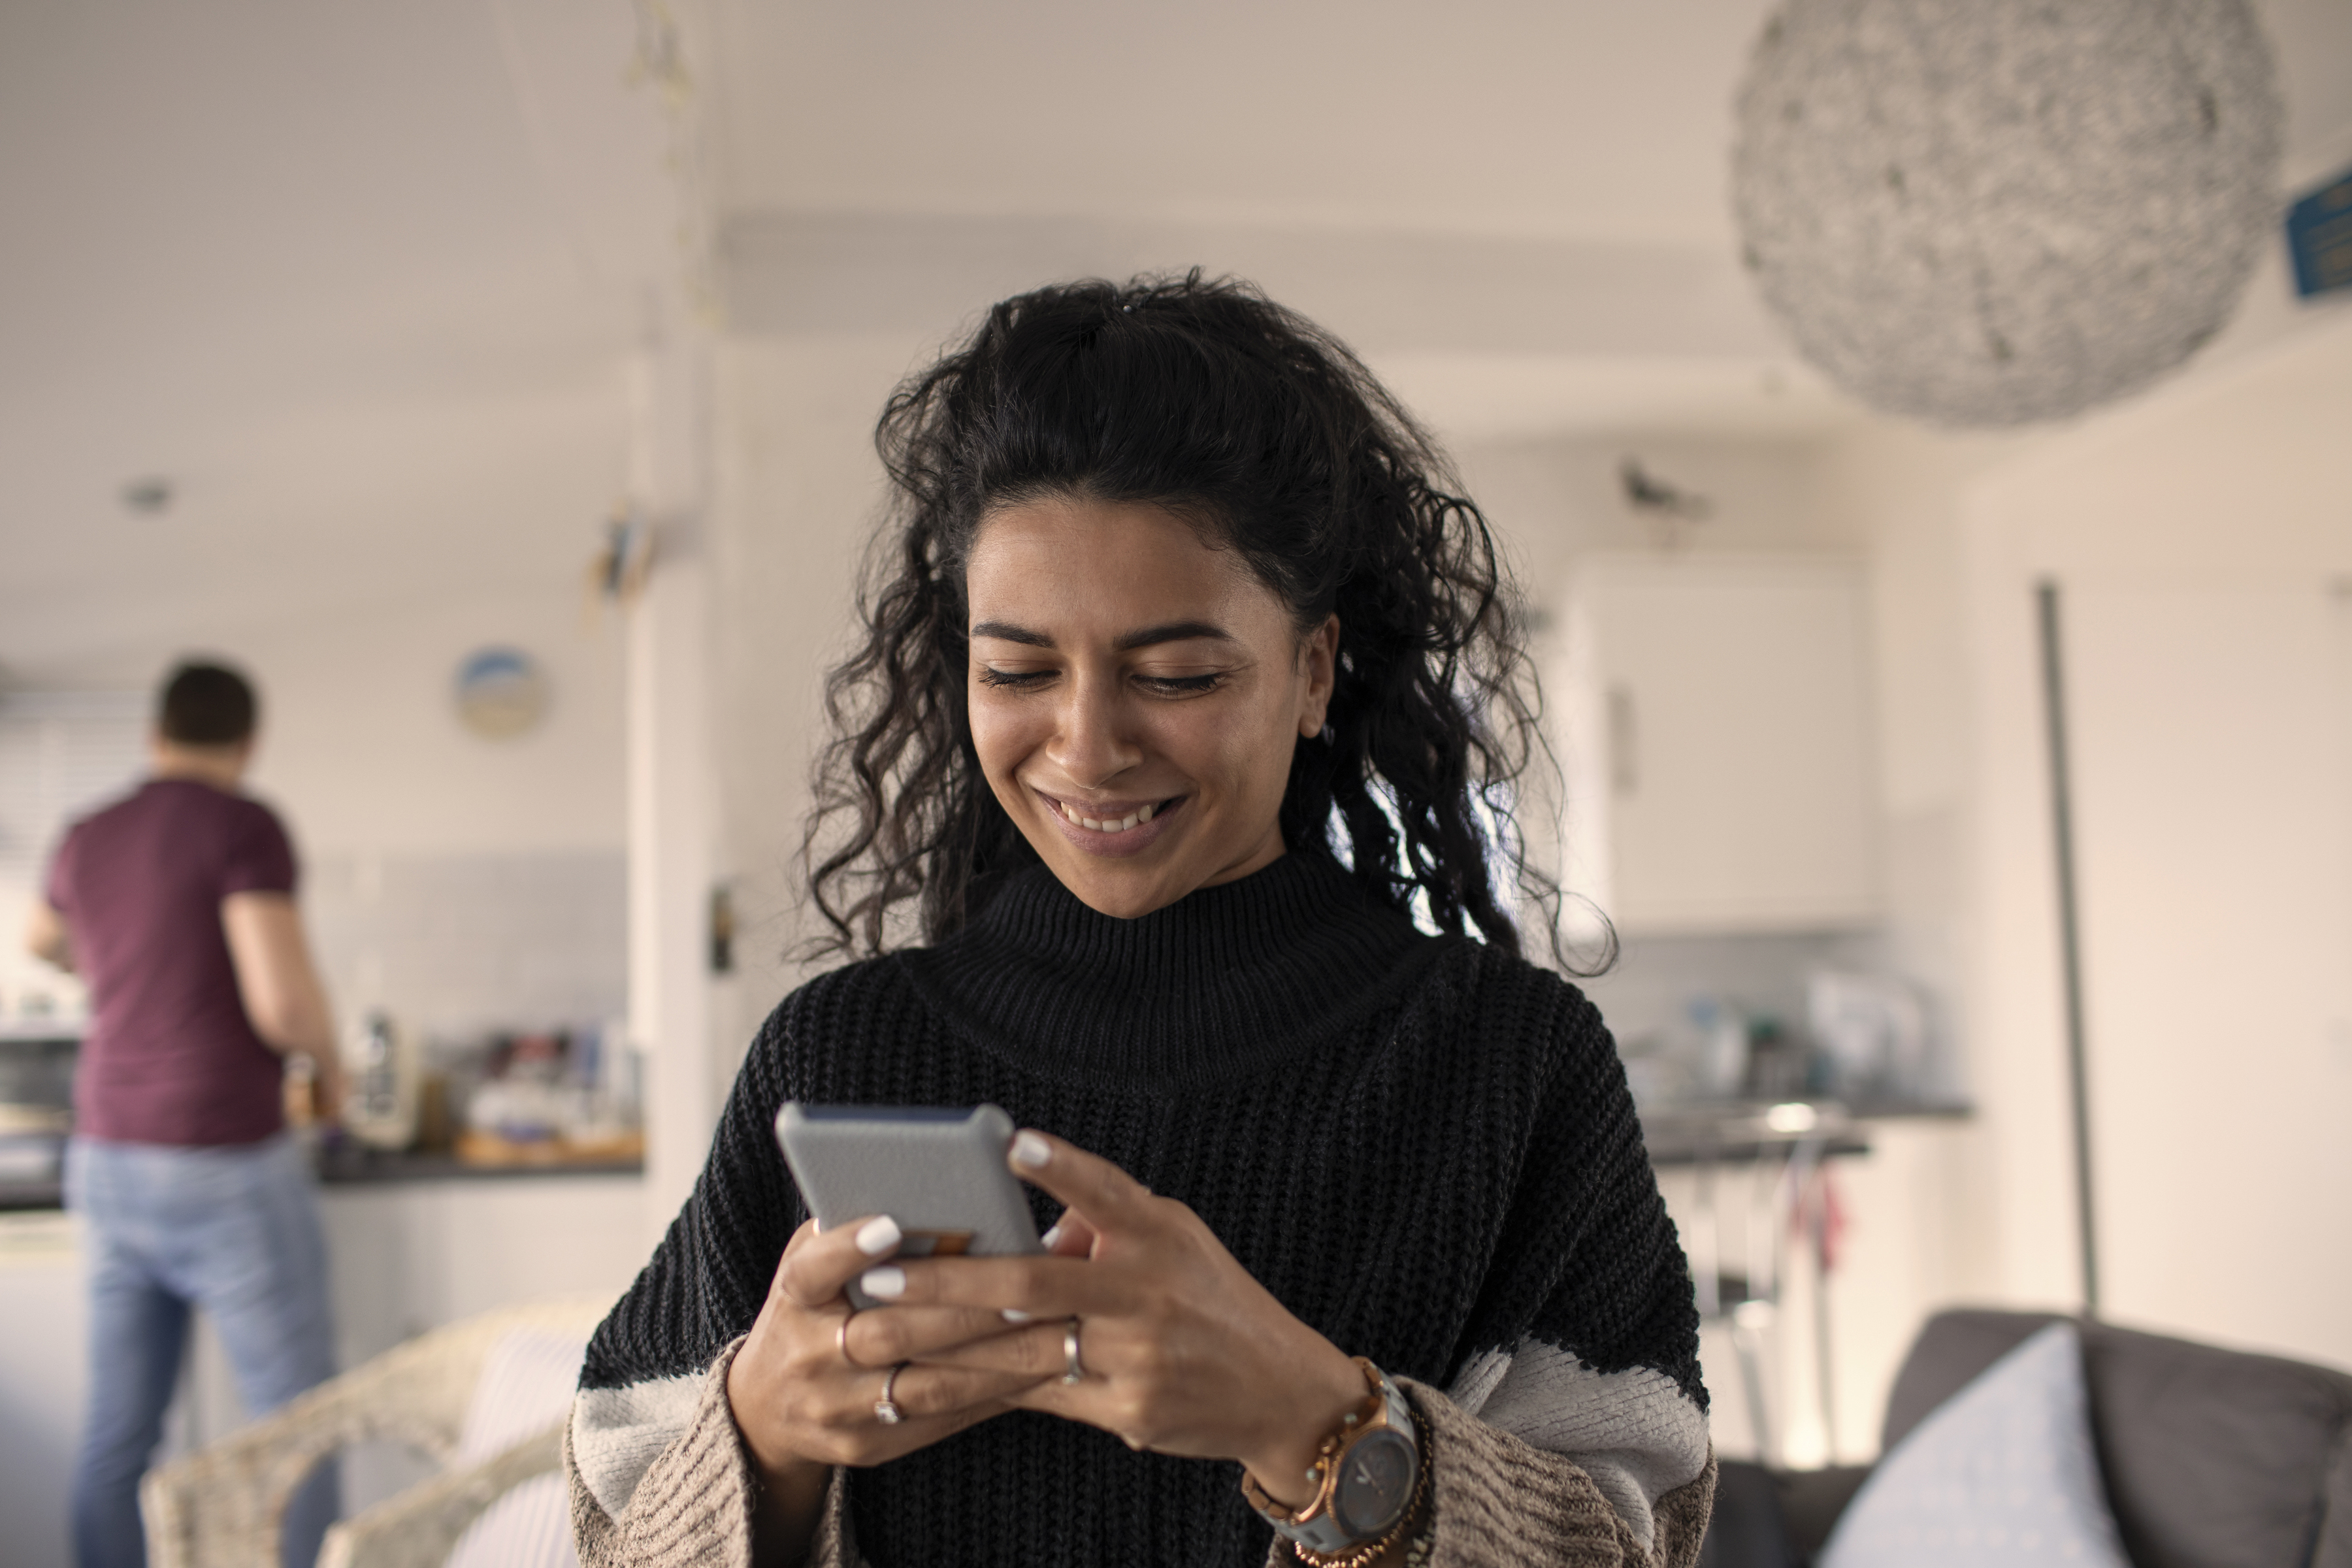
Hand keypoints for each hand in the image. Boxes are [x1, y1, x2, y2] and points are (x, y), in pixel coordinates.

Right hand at [726, 1213, 1053, 1479]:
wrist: (766, 1407)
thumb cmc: (812, 1307)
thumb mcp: (815, 1264)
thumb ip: (857, 1234)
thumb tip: (941, 1195)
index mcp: (793, 1299)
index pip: (812, 1272)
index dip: (849, 1250)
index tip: (891, 1226)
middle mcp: (807, 1358)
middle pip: (890, 1334)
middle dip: (965, 1311)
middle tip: (1030, 1286)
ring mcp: (835, 1410)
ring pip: (928, 1386)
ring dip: (998, 1358)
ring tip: (1054, 1328)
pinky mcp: (866, 1446)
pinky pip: (941, 1421)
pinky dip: (993, 1393)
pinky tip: (1038, 1369)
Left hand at [865, 1131, 1367, 1508]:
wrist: (1280, 1389)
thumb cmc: (1209, 1298)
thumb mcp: (1173, 1239)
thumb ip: (1104, 1223)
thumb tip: (1019, 1219)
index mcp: (1159, 1234)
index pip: (1105, 1190)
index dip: (1059, 1166)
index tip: (1011, 1143)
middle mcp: (1148, 1291)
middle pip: (1034, 1284)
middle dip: (949, 1282)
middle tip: (879, 1276)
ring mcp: (1137, 1356)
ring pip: (1020, 1350)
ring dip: (938, 1345)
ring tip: (874, 1337)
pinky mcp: (1126, 1410)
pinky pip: (1036, 1395)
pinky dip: (975, 1389)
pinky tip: (920, 1386)